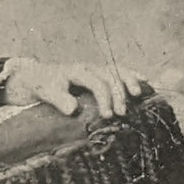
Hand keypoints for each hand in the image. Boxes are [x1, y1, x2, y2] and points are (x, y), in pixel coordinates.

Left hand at [4, 61, 147, 117]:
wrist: (38, 76)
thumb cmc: (42, 86)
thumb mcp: (45, 92)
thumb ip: (58, 99)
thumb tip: (73, 109)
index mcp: (77, 70)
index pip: (96, 82)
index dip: (104, 98)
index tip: (108, 116)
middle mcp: (89, 67)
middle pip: (110, 76)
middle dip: (118, 94)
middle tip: (122, 113)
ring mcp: (96, 69)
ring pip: (117, 71)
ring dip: (129, 82)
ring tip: (139, 95)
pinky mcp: (101, 73)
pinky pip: (119, 71)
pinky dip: (132, 75)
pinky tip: (146, 81)